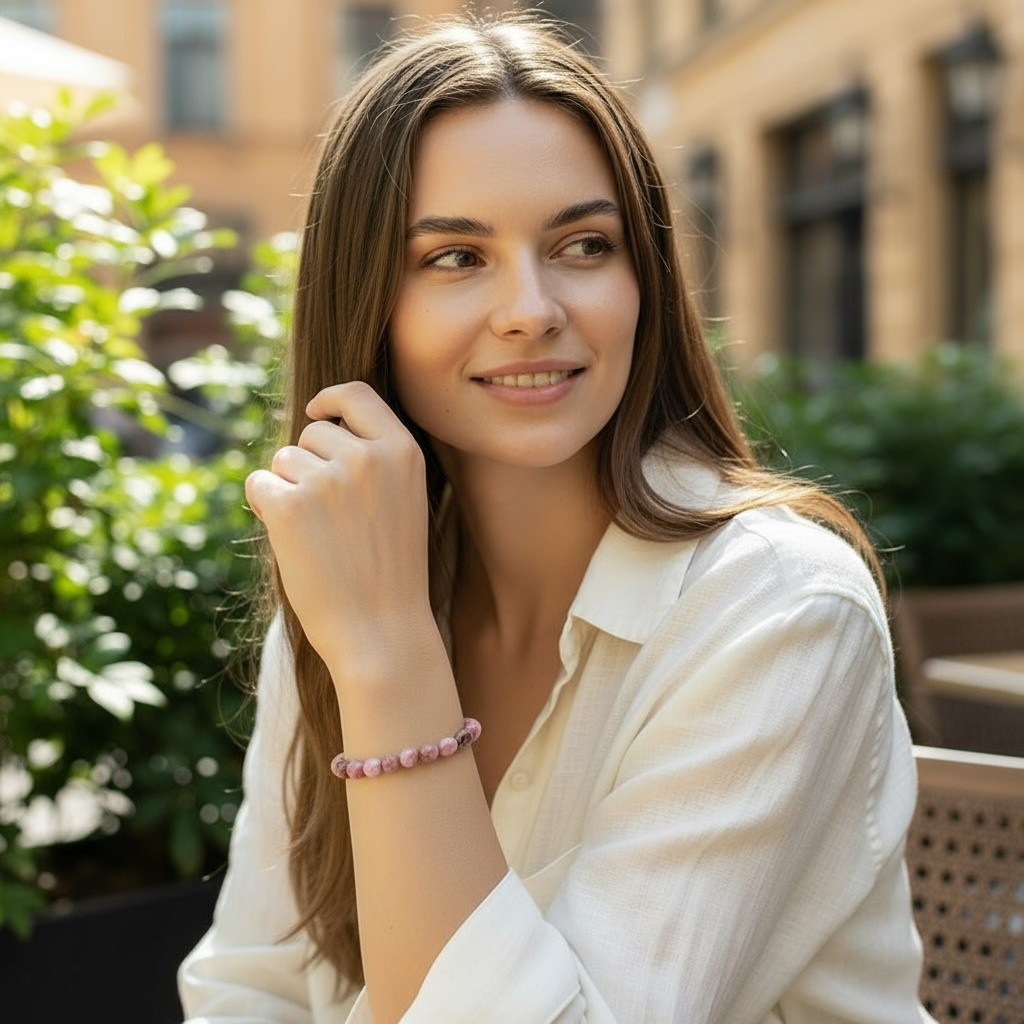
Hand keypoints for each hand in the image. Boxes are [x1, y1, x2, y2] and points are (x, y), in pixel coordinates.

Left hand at [245, 381, 434, 683]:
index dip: (330, 400)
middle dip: (309, 464)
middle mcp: (367, 457)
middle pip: (312, 433)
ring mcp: (328, 480)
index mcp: (402, 452)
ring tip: (319, 535)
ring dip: (288, 489)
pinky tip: (292, 540)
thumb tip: (318, 424)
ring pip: (283, 460)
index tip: (316, 413)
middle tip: (330, 516)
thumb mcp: (404, 501)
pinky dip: (265, 507)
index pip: (357, 394)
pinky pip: (258, 483)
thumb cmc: (390, 571)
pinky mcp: (290, 506)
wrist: (382, 630)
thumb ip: (374, 459)